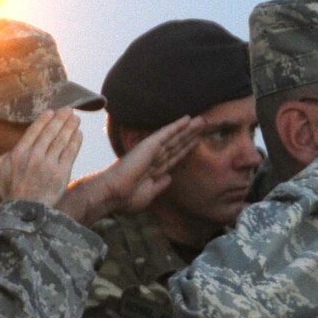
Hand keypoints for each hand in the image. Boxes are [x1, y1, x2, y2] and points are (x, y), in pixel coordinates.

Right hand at [0, 109, 83, 208]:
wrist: (21, 215)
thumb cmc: (5, 195)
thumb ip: (1, 157)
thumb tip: (9, 151)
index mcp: (18, 153)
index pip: (34, 131)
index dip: (44, 120)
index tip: (51, 112)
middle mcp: (35, 155)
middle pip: (51, 132)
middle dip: (61, 119)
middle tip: (68, 110)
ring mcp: (49, 165)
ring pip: (62, 140)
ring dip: (70, 127)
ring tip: (75, 119)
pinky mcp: (61, 175)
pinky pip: (70, 153)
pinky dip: (75, 142)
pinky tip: (79, 134)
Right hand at [59, 115, 203, 225]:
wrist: (112, 195)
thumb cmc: (125, 199)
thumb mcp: (148, 195)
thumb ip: (160, 185)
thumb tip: (169, 177)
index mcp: (153, 170)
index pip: (174, 157)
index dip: (186, 148)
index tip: (197, 141)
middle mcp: (154, 158)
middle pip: (177, 145)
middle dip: (191, 136)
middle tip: (205, 124)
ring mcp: (151, 151)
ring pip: (174, 138)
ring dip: (188, 129)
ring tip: (202, 120)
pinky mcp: (148, 146)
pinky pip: (165, 134)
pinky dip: (176, 126)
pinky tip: (187, 119)